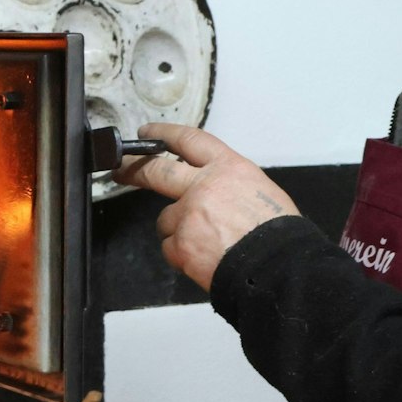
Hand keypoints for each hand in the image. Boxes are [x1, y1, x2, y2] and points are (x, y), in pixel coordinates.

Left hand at [112, 123, 298, 290]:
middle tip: (122, 170)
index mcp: (228, 168)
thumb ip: (229, 185)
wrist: (278, 269)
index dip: (164, 133)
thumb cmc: (278, 235)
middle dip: (134, 169)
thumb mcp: (262, 191)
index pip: (189, 140)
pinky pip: (170, 248)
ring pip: (165, 219)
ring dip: (177, 230)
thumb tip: (216, 191)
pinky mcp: (180, 244)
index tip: (149, 133)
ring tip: (206, 243)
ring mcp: (188, 215)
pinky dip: (182, 255)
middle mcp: (204, 186)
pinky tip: (204, 259)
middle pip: (156, 171)